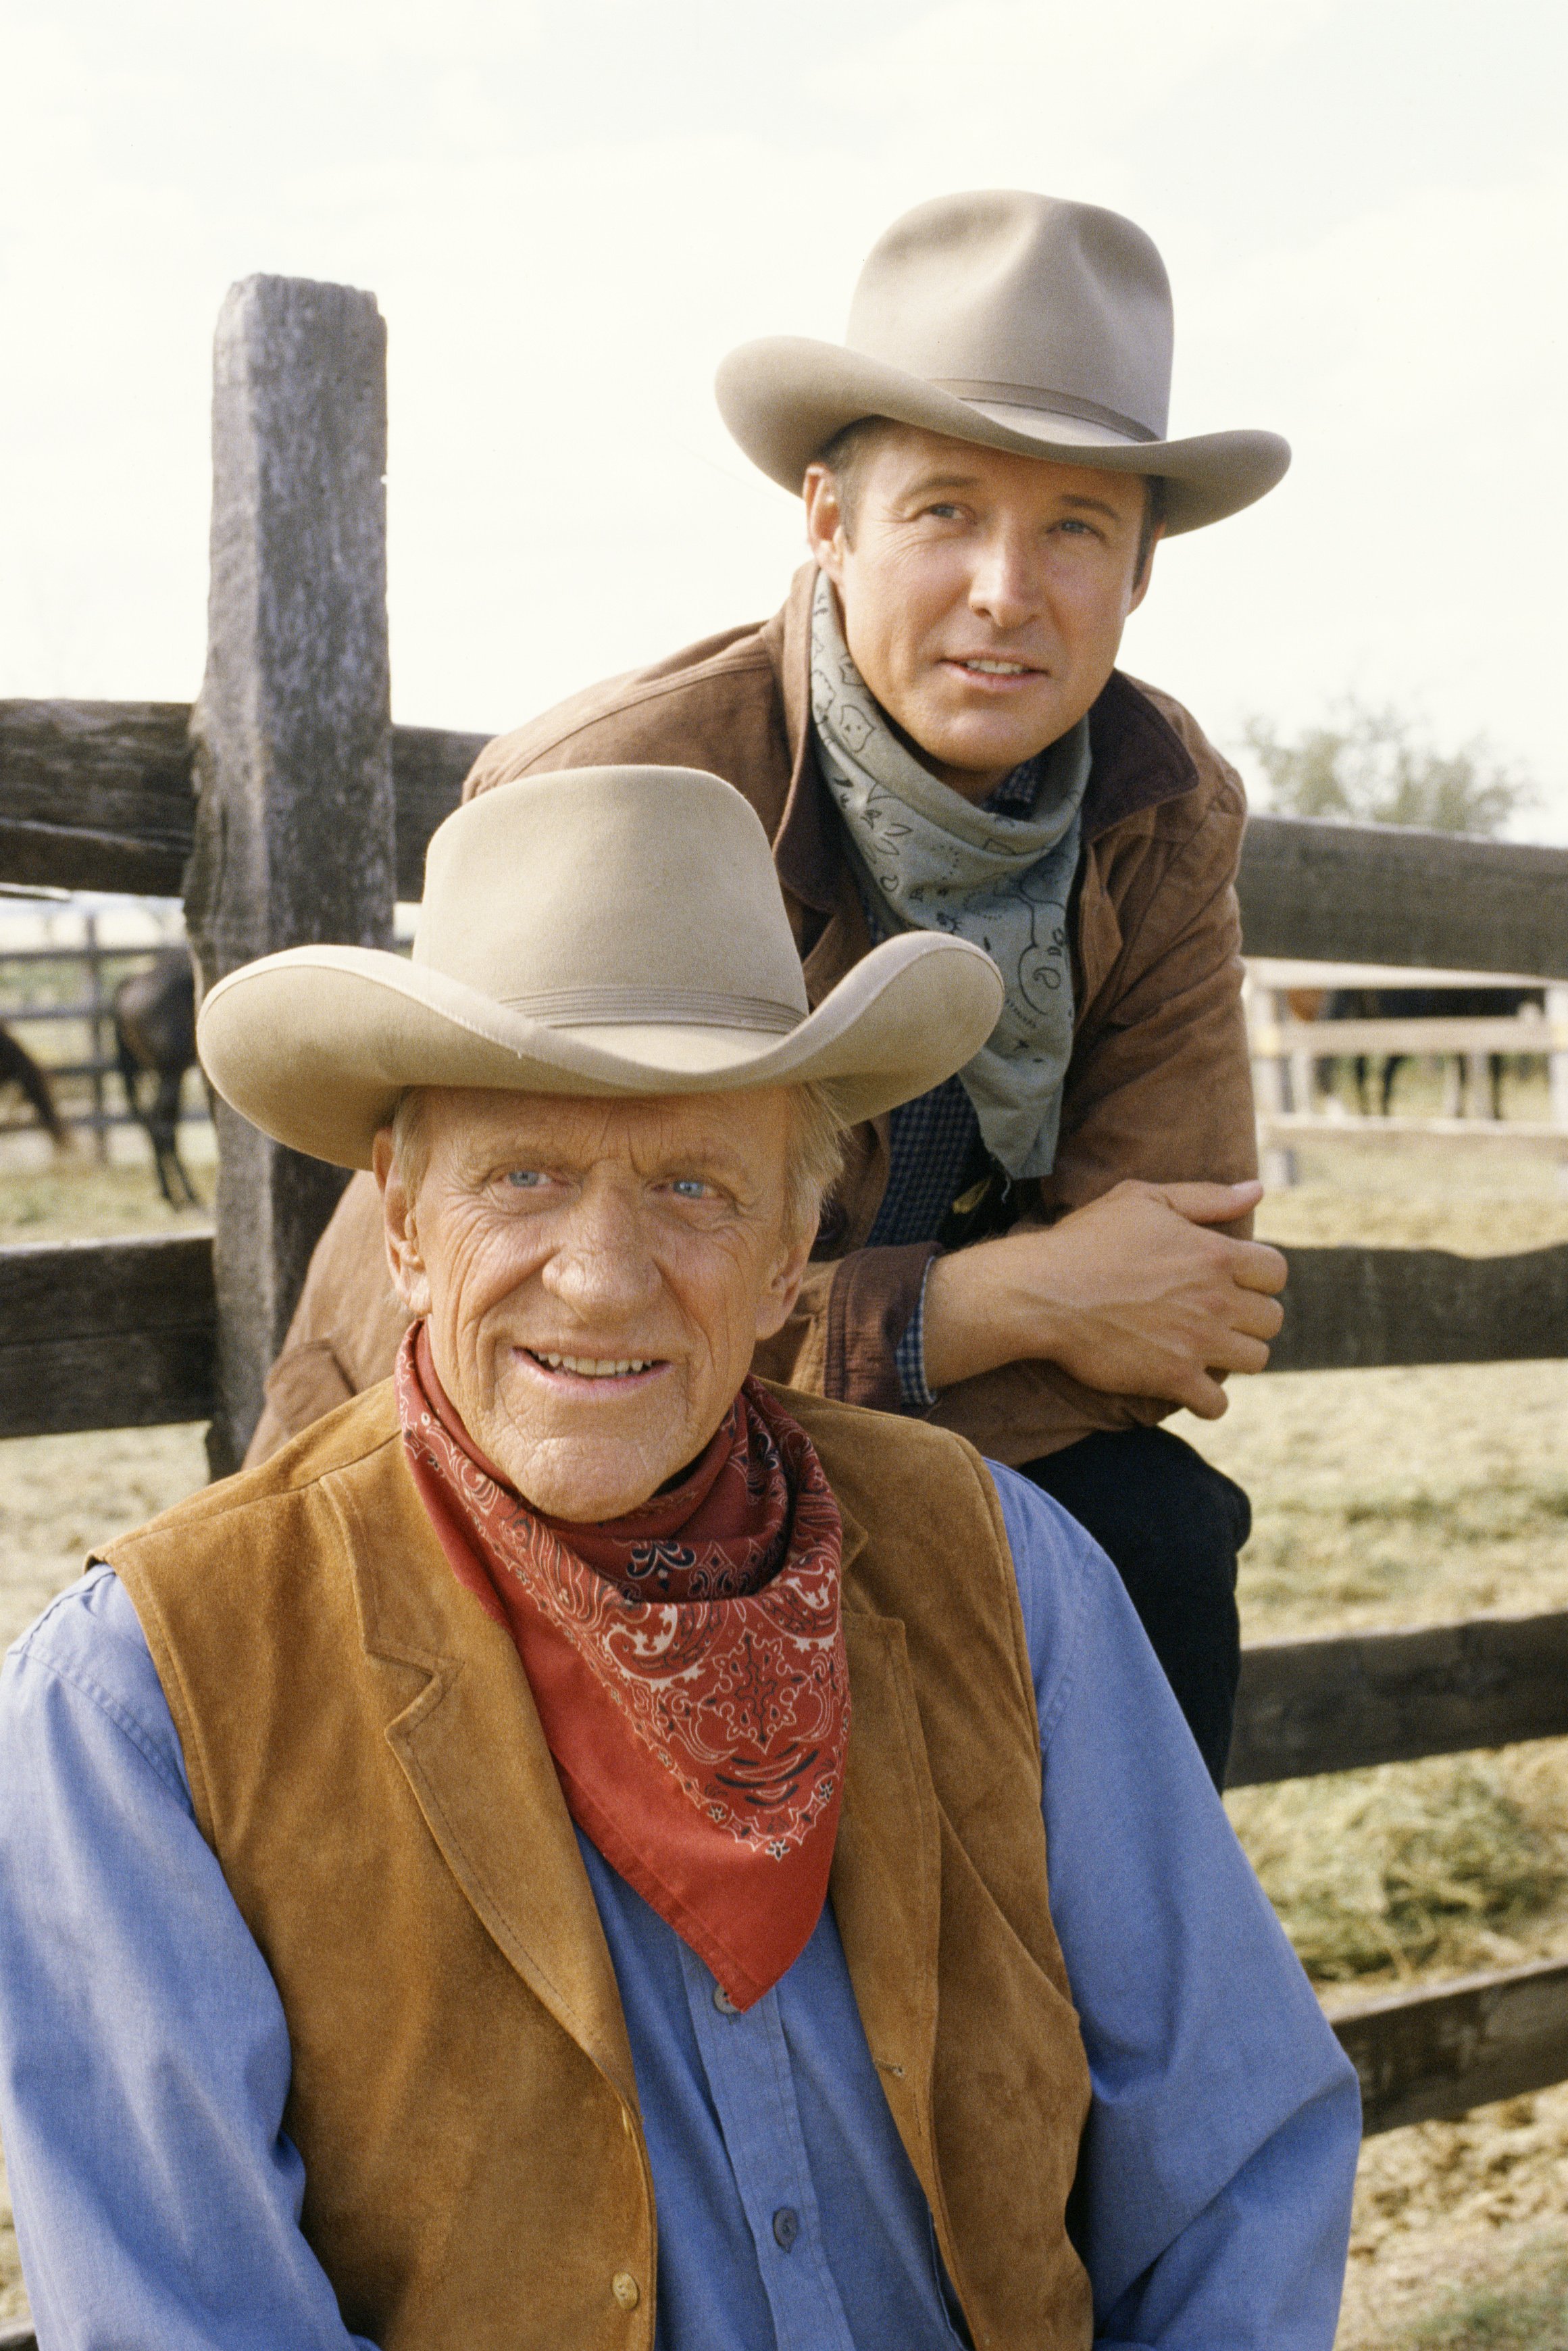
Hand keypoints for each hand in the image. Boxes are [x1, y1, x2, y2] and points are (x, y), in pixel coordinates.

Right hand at [921, 1178, 1286, 1416]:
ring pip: (1255, 1360)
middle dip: (1250, 1317)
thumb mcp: (1144, 1199)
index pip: (1276, 1272)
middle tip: (1217, 1315)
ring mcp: (1197, 1342)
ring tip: (1205, 1347)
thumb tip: (1257, 1190)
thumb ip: (1206, 1197)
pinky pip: (1218, 1403)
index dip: (1259, 1277)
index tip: (1234, 1281)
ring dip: (1235, 1355)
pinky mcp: (1173, 1379)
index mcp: (1216, 1254)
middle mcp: (1216, 1300)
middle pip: (1272, 1319)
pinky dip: (1209, 1399)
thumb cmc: (1089, 1240)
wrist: (1042, 1292)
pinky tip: (1189, 1384)